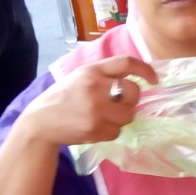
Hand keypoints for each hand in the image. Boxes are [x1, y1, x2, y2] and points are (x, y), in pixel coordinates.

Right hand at [15, 56, 158, 146]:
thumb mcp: (80, 77)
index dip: (145, 70)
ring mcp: (95, 109)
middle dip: (130, 101)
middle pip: (133, 92)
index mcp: (91, 70)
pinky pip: (117, 131)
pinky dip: (110, 132)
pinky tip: (94, 127)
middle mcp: (95, 87)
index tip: (154, 80)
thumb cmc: (64, 98)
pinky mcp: (95, 128)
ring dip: (120, 118)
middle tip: (116, 105)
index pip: (125, 62)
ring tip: (102, 117)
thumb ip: (105, 76)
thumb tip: (137, 82)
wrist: (41, 122)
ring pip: (128, 115)